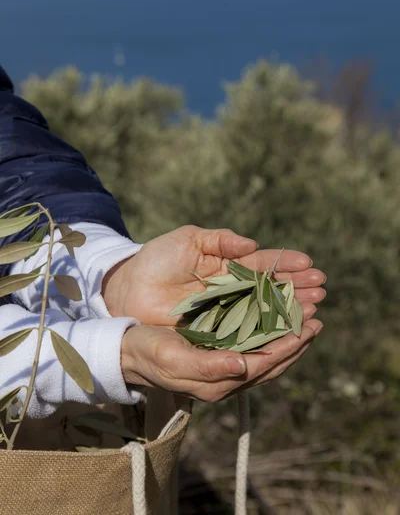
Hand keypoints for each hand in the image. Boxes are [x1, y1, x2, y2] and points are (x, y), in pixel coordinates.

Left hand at [103, 225, 325, 325]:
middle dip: (297, 288)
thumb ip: (220, 240)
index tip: (308, 264)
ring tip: (314, 307)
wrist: (129, 288)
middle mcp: (233, 290)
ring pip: (265, 313)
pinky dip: (268, 333)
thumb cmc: (157, 259)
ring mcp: (226, 313)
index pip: (263, 264)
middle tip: (321, 288)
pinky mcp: (216, 334)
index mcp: (228, 265)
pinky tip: (288, 330)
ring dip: (290, 310)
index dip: (286, 264)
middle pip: (271, 289)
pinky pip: (246, 334)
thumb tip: (252, 245)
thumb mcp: (188, 240)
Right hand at [121, 319, 322, 401]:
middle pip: (272, 362)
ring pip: (266, 355)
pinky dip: (270, 334)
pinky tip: (277, 320)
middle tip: (317, 320)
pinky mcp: (219, 355)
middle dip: (296, 342)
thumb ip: (208, 367)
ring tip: (306, 319)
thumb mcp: (173, 359)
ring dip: (288, 338)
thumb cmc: (149, 353)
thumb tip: (244, 366)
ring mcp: (225, 368)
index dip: (289, 346)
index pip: (265, 365)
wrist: (129, 352)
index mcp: (219, 382)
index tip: (309, 326)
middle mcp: (227, 378)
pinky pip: (253, 347)